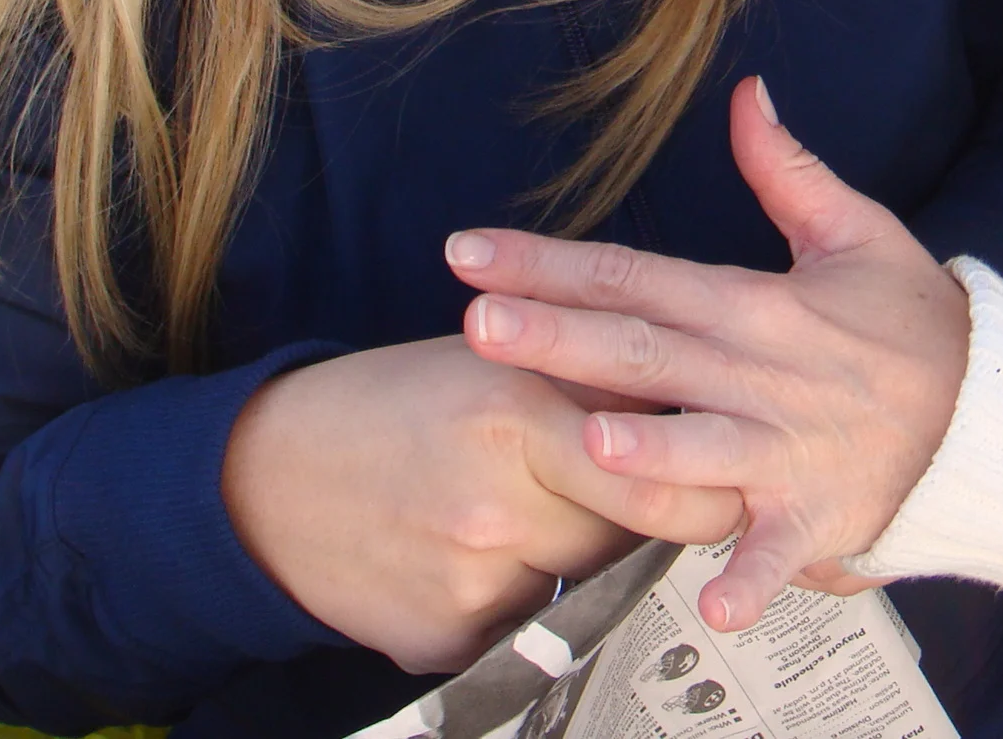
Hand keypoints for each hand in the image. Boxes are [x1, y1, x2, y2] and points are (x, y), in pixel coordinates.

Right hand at [221, 335, 741, 672]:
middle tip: (689, 504)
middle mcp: (497, 500)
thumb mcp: (489, 362)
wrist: (266, 479)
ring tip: (551, 517)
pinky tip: (489, 559)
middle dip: (663, 519)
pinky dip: (528, 599)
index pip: (654, 462)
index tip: (736, 470)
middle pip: (634, 532)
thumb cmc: (394, 403)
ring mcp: (470, 579)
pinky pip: (531, 627)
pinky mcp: (447, 640)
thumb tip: (692, 403)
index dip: (705, 471)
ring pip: (589, 580)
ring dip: (591, 556)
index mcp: (514, 410)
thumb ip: (584, 383)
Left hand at [445, 77, 969, 632]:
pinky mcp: (818, 516)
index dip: (548, 262)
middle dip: (559, 337)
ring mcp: (787, 449)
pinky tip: (714, 604)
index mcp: (757, 303)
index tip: (470, 253)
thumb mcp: (857, 231)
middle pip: (644, 351)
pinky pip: (778, 552)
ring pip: (705, 447)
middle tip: (478, 325)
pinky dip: (749, 576)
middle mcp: (760, 374)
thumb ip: (786, 169)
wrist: (994, 411)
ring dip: (651, 449)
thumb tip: (746, 93)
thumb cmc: (917, 324)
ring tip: (588, 441)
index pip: (635, 274)